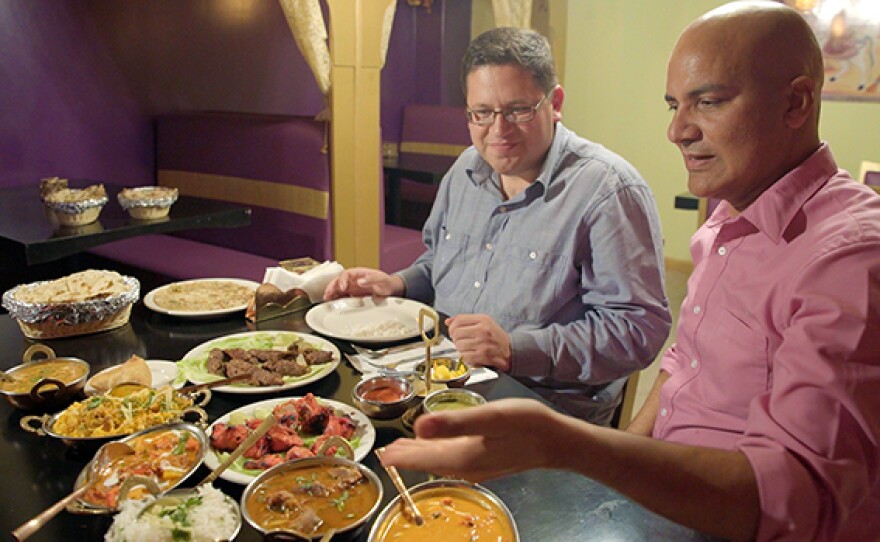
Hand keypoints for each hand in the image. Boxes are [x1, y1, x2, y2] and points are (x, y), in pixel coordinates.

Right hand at [323, 268, 404, 299]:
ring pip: (337, 289)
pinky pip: (342, 296)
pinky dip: (336, 299)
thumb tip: (359, 282)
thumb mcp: (381, 279)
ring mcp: (351, 288)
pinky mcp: (352, 295)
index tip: (343, 288)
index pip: (346, 274)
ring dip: (331, 293)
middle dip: (332, 287)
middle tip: (328, 295)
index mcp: (358, 273)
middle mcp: (352, 280)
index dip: (342, 280)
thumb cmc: (385, 282)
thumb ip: (371, 280)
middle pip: (338, 281)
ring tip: (326, 300)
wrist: (389, 289)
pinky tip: (332, 304)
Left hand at [379, 399, 562, 481]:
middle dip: (407, 457)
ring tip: (405, 451)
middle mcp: (466, 466)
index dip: (401, 455)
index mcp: (461, 456)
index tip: (382, 455)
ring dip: (422, 455)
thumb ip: (453, 422)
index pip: (421, 457)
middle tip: (386, 453)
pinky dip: (439, 453)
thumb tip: (418, 426)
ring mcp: (478, 466)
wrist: (558, 441)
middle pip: (429, 461)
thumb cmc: (527, 424)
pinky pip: (453, 459)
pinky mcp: (488, 460)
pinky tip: (441, 447)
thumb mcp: (490, 417)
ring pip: (441, 461)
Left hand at [445, 314, 510, 370]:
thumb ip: (465, 320)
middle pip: (456, 333)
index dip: (452, 326)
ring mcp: (482, 344)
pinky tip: (470, 354)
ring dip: (460, 348)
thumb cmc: (495, 336)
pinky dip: (465, 356)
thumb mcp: (483, 322)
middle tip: (460, 340)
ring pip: (458, 345)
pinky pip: (464, 356)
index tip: (453, 330)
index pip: (458, 320)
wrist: (509, 350)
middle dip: (455, 338)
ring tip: (467, 347)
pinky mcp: (482, 356)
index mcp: (483, 320)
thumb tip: (448, 321)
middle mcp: (483, 331)